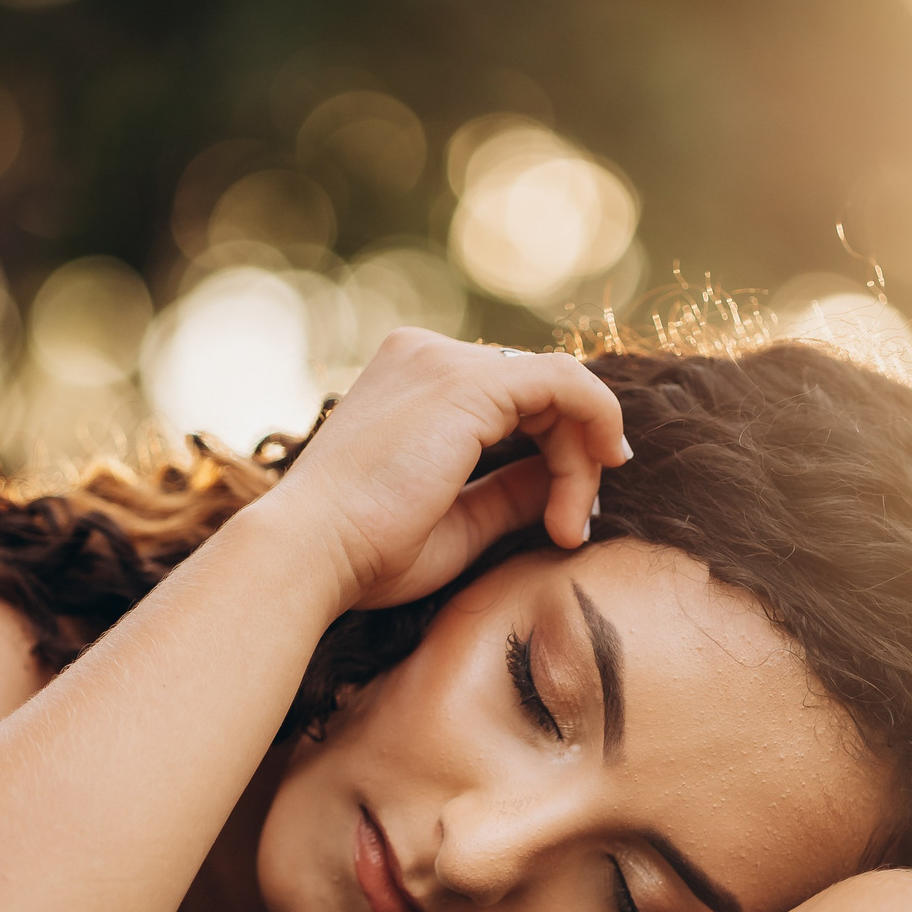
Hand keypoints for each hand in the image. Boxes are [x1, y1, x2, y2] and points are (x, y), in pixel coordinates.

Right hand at [259, 329, 628, 611]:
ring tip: (569, 527)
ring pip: (558, 388)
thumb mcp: (458, 519)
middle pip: (538, 389)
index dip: (556, 449)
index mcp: (409, 380)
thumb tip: (572, 477)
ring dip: (583, 459)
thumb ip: (511, 490)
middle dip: (576, 457)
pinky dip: (597, 421)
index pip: (510, 396)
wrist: (311, 555)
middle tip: (574, 527)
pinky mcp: (469, 382)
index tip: (569, 515)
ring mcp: (444, 361)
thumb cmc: (368, 553)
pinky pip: (566, 381)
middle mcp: (424, 356)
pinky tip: (601, 472)